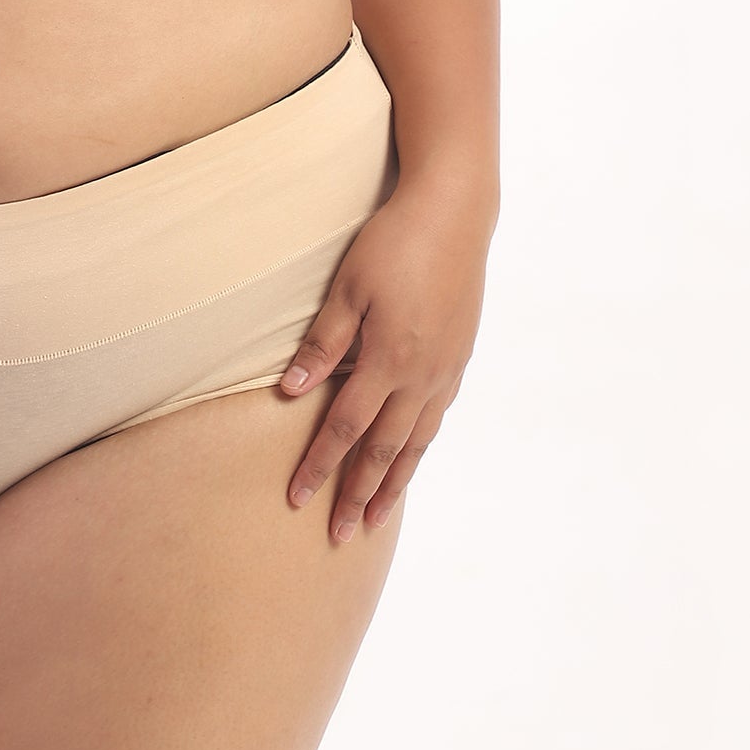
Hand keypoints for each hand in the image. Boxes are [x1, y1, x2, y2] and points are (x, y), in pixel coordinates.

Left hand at [278, 179, 494, 541]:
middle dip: (358, 495)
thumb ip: (322, 343)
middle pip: (384, 451)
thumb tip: (290, 393)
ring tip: (376, 518)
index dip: (319, 466)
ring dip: (394, 484)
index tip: (297, 498)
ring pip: (417, 443)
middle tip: (339, 536)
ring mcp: (446, 370)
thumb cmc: (392, 243)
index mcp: (388, 360)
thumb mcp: (347, 288)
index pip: (345, 428)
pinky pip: (437, 418)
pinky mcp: (460, 358)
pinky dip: (420, 448)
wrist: (454, 214)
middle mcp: (421, 376)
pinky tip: (411, 459)